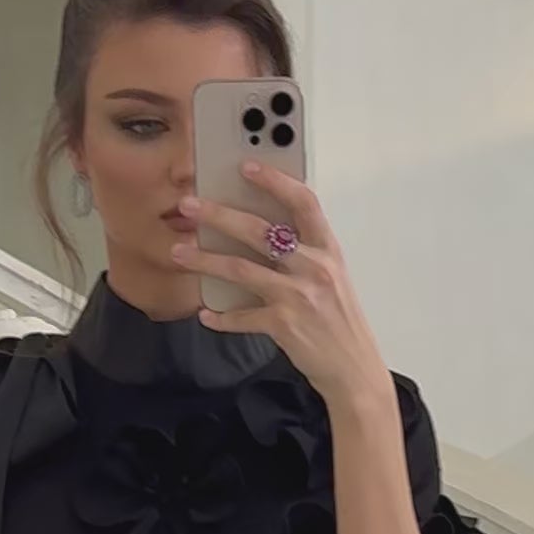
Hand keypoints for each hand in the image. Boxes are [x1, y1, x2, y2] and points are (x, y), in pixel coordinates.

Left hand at [172, 160, 394, 421]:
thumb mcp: (331, 277)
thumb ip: (303, 252)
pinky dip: (221, 317)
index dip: (275, 181)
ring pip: (241, 269)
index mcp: (327, 249)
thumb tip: (258, 229)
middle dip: (219, 215)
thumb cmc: (339, 319)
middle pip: (260, 231)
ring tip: (179, 253)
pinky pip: (242, 316)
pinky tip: (205, 314)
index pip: (304, 202)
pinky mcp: (284, 325)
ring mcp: (298, 296)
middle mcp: (315, 268)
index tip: (247, 165)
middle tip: (189, 205)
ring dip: (205, 260)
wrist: (354, 368)